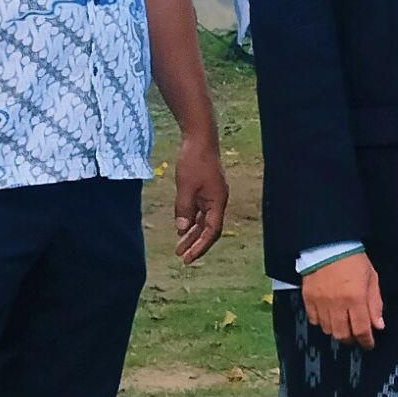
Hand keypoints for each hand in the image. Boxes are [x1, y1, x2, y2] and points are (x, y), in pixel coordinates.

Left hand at [170, 131, 229, 262]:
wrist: (199, 138)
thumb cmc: (194, 160)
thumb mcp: (186, 186)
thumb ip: (184, 209)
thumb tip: (181, 229)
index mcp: (218, 201)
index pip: (212, 231)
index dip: (201, 246)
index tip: (189, 257)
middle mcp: (217, 201)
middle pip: (208, 229)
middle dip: (195, 243)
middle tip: (182, 257)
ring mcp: (211, 195)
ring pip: (203, 221)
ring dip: (192, 234)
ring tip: (179, 247)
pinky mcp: (204, 190)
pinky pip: (198, 211)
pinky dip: (190, 221)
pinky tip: (181, 229)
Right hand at [302, 251, 383, 343]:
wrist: (329, 245)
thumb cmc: (354, 260)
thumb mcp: (371, 279)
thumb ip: (375, 304)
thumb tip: (378, 326)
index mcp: (356, 298)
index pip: (361, 329)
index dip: (366, 341)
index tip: (368, 344)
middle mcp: (337, 304)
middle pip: (342, 334)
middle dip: (351, 339)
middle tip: (355, 336)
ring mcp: (320, 302)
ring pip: (328, 329)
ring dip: (337, 331)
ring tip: (343, 325)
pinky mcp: (308, 298)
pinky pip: (314, 319)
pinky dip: (322, 322)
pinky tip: (328, 316)